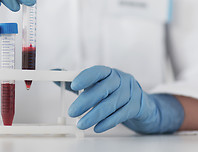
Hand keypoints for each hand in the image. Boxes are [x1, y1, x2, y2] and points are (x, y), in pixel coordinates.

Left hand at [68, 66, 183, 133]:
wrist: (142, 105)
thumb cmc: (113, 93)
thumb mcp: (96, 85)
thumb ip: (76, 81)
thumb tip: (55, 73)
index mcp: (109, 73)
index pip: (97, 71)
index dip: (86, 77)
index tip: (74, 85)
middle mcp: (121, 80)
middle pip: (103, 89)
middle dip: (85, 101)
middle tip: (72, 112)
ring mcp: (131, 93)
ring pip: (111, 104)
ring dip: (94, 115)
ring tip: (81, 124)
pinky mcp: (136, 107)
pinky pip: (121, 115)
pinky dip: (107, 122)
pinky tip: (97, 127)